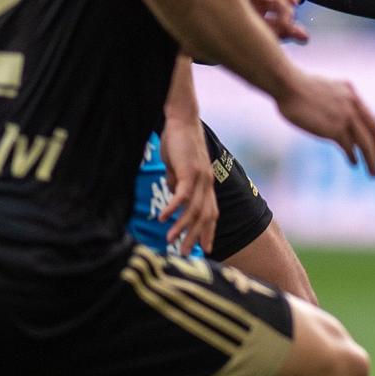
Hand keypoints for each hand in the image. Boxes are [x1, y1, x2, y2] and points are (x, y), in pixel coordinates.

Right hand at [157, 111, 217, 252]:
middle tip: (186, 254)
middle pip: (205, 217)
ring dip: (182, 226)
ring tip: (171, 240)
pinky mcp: (190, 171)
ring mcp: (201, 178)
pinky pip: (182, 194)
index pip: (211, 214)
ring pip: (194, 209)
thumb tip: (172, 193)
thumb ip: (177, 182)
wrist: (182, 121)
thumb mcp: (178, 168)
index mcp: (207, 186)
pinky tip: (164, 218)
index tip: (204, 250)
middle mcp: (208, 185)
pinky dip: (173, 207)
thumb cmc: (179, 144)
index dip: (208, 232)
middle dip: (196, 237)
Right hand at [276, 72, 374, 175]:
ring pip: (365, 142)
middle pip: (373, 129)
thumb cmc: (294, 85)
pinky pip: (349, 146)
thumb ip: (332, 98)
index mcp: (350, 92)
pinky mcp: (334, 128)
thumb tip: (331, 110)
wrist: (287, 84)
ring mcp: (345, 116)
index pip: (368, 115)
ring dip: (371, 158)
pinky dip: (352, 156)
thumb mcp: (322, 88)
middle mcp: (353, 104)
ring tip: (373, 172)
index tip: (373, 142)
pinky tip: (354, 163)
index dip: (373, 131)